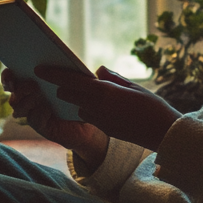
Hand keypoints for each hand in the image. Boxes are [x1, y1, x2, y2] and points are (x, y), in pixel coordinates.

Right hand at [3, 69, 108, 165]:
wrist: (90, 120)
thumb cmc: (80, 95)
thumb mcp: (74, 79)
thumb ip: (67, 69)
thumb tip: (66, 64)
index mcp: (31, 82)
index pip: (12, 77)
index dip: (7, 75)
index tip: (10, 70)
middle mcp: (28, 98)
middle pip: (13, 93)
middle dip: (17, 88)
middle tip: (31, 84)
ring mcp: (32, 113)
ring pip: (18, 107)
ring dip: (26, 101)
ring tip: (38, 95)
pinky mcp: (41, 126)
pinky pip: (33, 119)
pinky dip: (38, 113)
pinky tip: (47, 110)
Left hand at [35, 65, 181, 152]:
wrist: (163, 133)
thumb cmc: (152, 106)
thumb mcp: (133, 86)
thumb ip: (112, 78)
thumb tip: (97, 71)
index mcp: (104, 92)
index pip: (71, 81)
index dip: (54, 74)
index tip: (39, 69)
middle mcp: (98, 107)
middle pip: (68, 94)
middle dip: (62, 86)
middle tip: (56, 77)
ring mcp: (100, 120)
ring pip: (78, 106)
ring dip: (76, 99)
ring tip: (77, 89)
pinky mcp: (104, 130)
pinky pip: (88, 116)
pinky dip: (87, 108)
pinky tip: (94, 103)